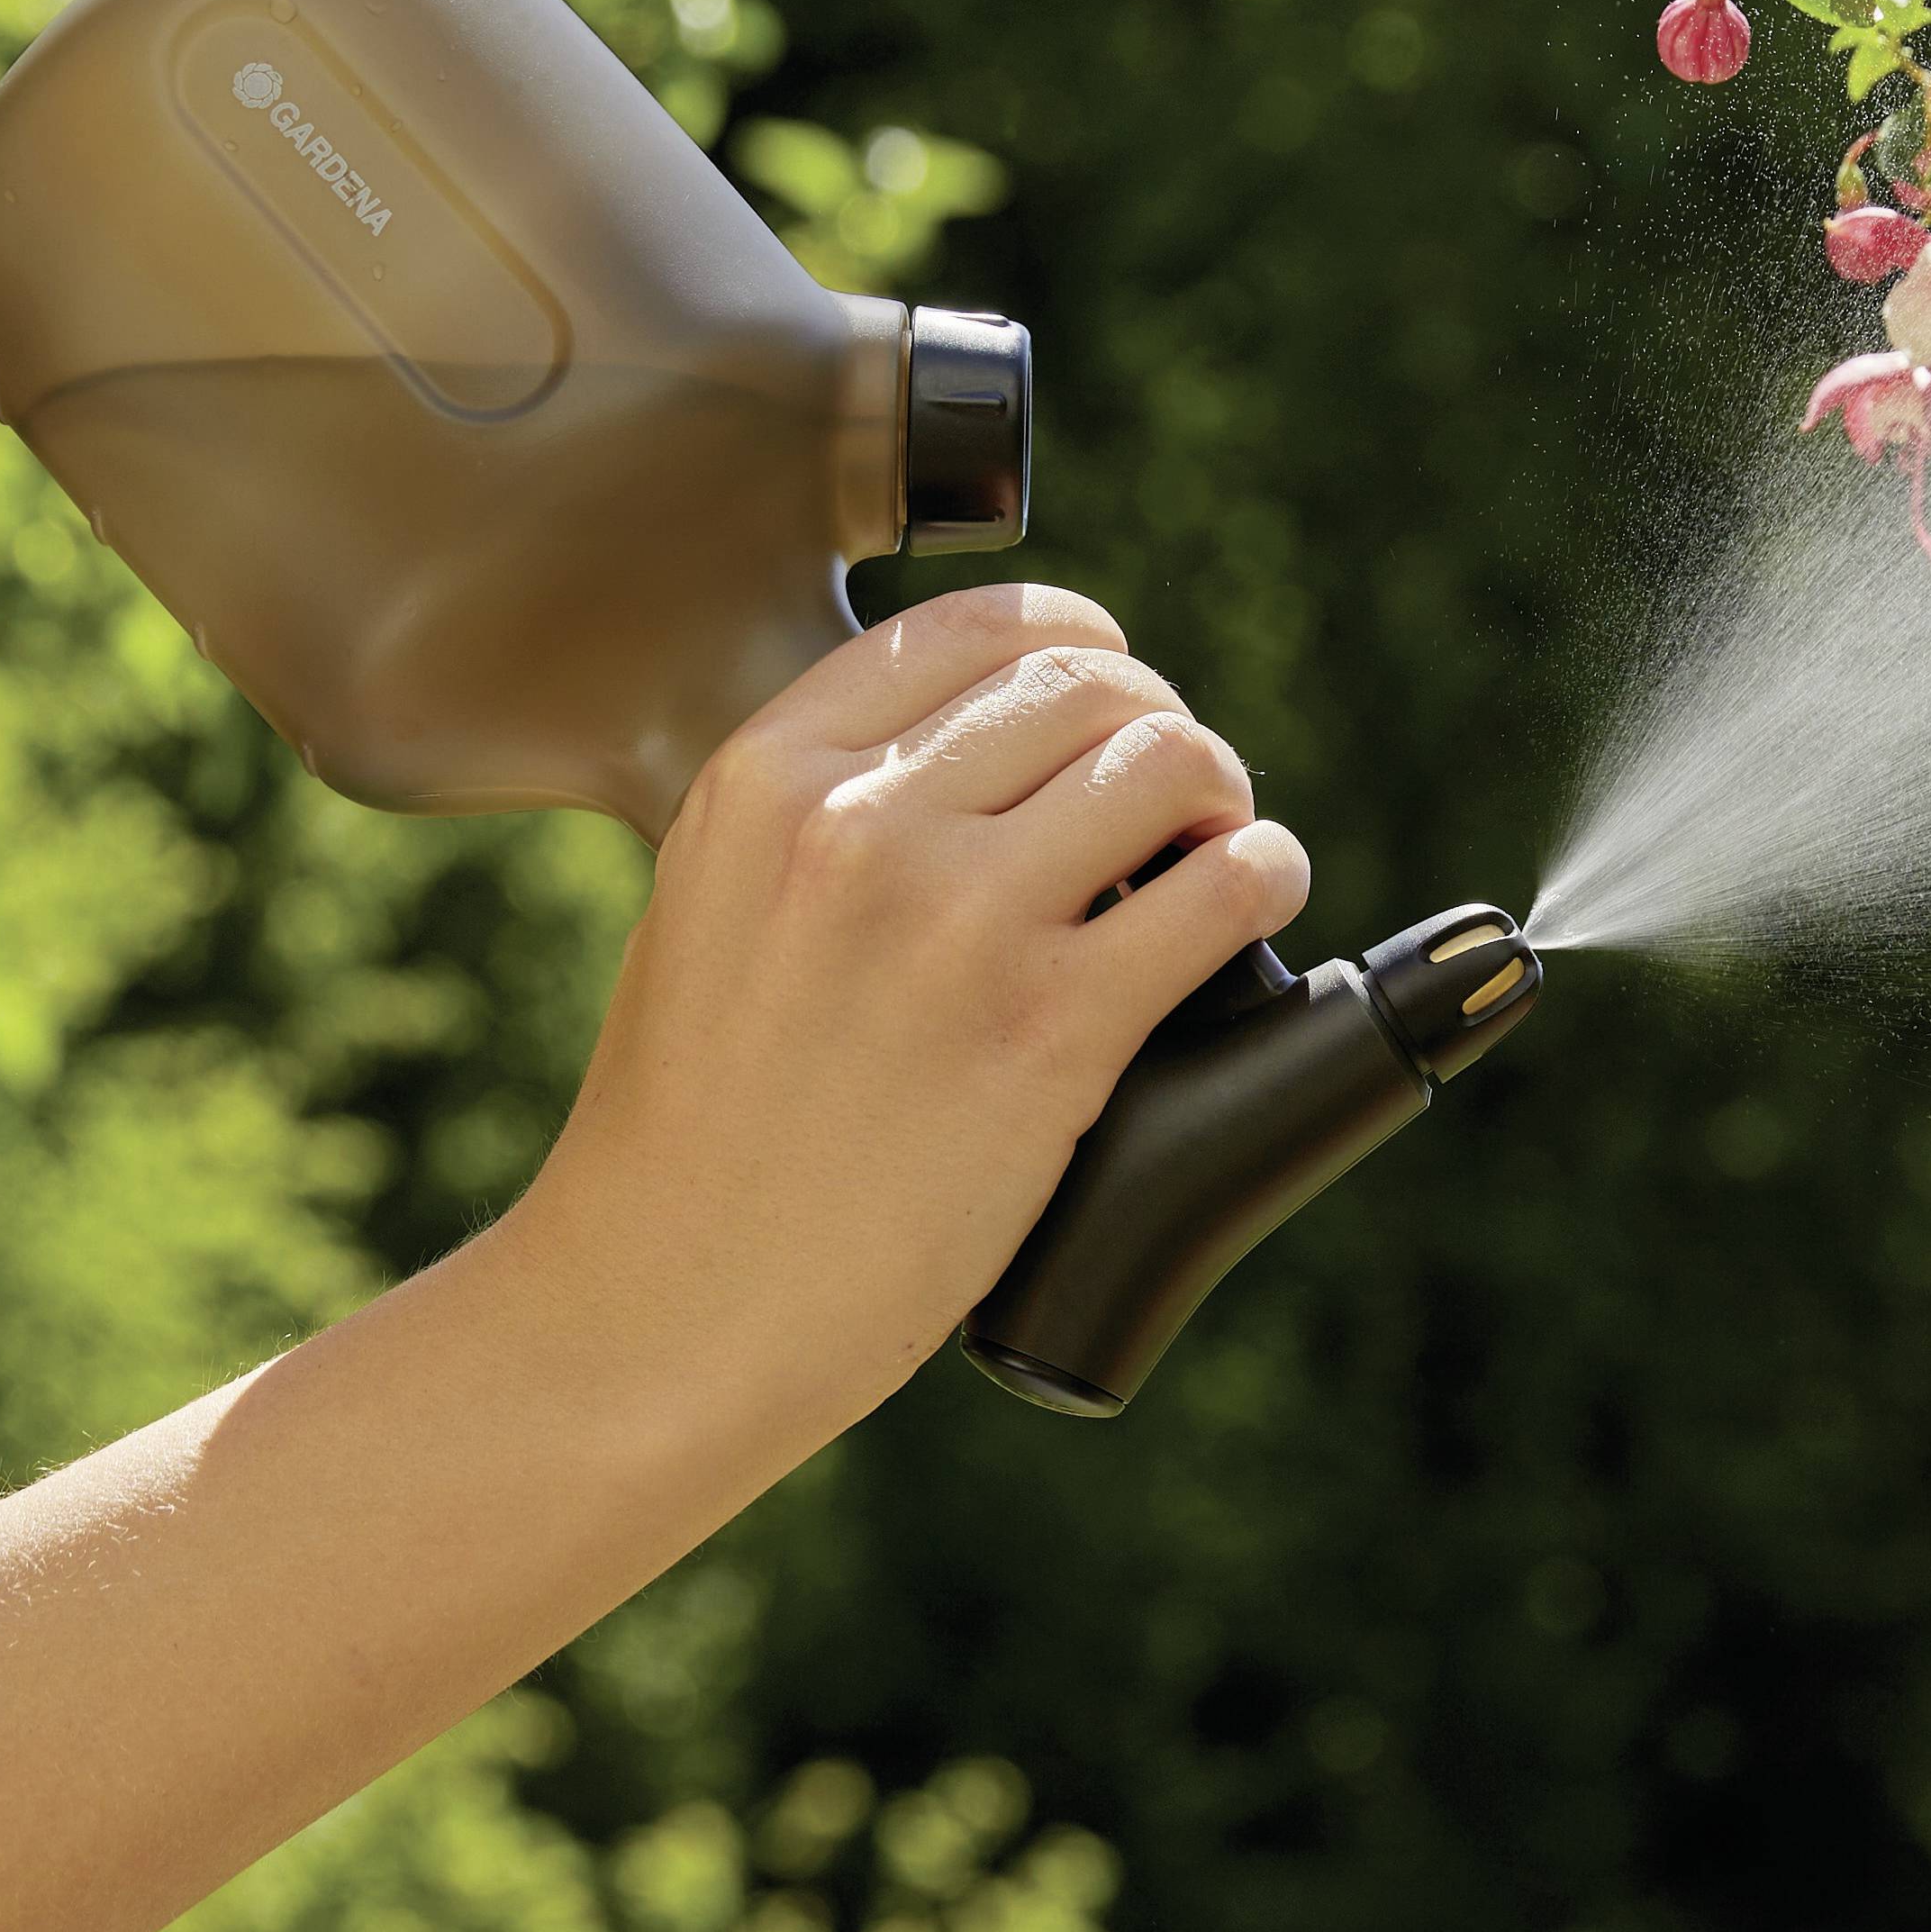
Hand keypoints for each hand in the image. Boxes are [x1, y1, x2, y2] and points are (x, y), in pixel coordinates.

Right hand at [501, 582, 1311, 1455]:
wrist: (664, 1303)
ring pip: (1169, 761)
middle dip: (1158, 723)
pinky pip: (1222, 889)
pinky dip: (1267, 874)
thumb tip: (995, 756)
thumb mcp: (715, 903)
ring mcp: (957, 924)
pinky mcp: (1048, 1031)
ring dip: (1221, 793)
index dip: (1080, 645)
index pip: (976, 629)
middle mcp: (861, 825)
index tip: (1114, 690)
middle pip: (1089, 685)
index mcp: (769, 777)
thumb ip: (828, 813)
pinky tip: (1259, 894)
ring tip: (1218, 845)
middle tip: (1175, 795)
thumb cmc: (694, 1128)